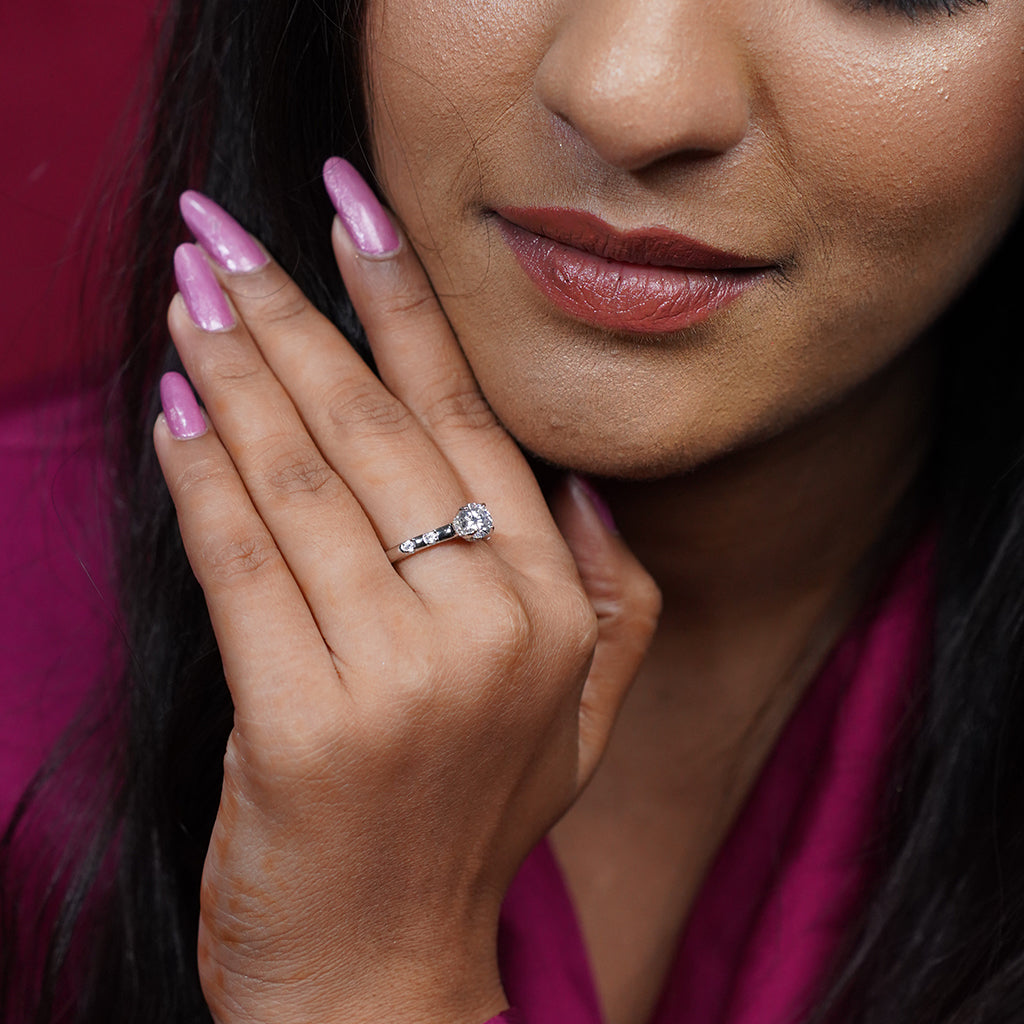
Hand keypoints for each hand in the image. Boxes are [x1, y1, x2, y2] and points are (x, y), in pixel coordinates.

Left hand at [154, 167, 659, 1023]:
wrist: (380, 978)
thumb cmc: (467, 828)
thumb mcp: (584, 721)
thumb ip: (612, 596)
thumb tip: (575, 480)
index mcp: (554, 611)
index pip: (469, 422)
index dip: (406, 304)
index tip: (353, 206)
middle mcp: (491, 630)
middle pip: (374, 430)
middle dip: (292, 311)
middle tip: (228, 229)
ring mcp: (401, 681)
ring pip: (300, 480)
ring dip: (234, 368)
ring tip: (191, 290)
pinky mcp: (301, 728)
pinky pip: (239, 560)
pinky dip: (197, 472)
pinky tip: (171, 403)